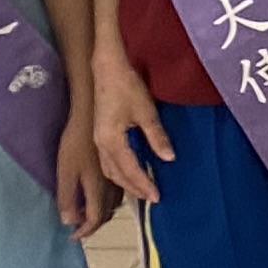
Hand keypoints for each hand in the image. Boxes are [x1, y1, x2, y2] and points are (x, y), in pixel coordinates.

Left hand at [53, 105, 118, 240]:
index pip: (95, 217)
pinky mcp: (118, 161)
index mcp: (97, 186)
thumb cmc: (76, 140)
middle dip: (95, 223)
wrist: (93, 113)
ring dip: (105, 211)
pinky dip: (111, 198)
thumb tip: (68, 220)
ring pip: (116, 200)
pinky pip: (118, 188)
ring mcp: (115, 172)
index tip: (74, 237)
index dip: (85, 230)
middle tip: (81, 228)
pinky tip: (103, 193)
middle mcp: (110, 183)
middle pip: (108, 211)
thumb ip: (67, 196)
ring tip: (90, 214)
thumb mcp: (66, 169)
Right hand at [92, 55, 172, 202]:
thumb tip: (169, 158)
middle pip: (117, 174)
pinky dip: (119, 172)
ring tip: (142, 190)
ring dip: (125, 182)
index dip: (143, 184)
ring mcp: (98, 140)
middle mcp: (101, 144)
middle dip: (134, 188)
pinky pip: (108, 161)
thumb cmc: (127, 87)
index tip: (157, 197)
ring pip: (110, 170)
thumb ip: (157, 136)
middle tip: (152, 198)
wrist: (106, 70)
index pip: (129, 169)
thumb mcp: (146, 111)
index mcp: (111, 141)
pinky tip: (129, 173)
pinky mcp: (99, 135)